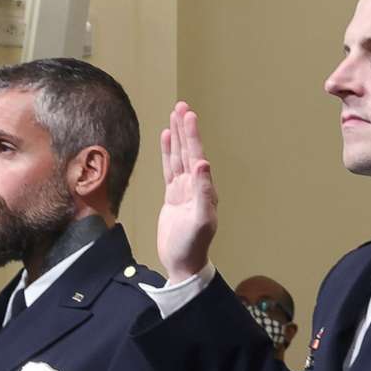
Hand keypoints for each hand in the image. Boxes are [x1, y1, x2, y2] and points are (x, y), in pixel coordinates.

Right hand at [156, 102, 218, 284]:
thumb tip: (203, 164)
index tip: (188, 115)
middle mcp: (196, 186)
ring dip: (177, 137)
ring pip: (179, 157)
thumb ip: (203, 192)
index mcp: (204, 189)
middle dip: (185, 129)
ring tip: (175, 115)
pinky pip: (170, 169)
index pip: (196, 156)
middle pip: (188, 151)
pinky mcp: (173, 196)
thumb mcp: (200, 219)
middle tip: (182, 106)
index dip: (192, 136)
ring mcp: (184, 190)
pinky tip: (167, 140)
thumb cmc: (192, 245)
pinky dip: (168, 153)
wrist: (182, 263)